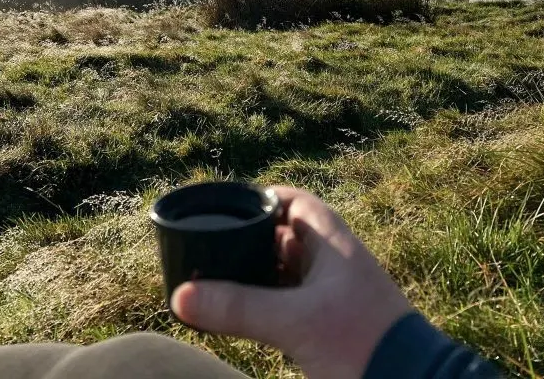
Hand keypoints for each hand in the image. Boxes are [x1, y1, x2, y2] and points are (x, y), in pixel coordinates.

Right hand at [171, 187, 412, 378]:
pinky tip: (243, 315)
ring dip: (255, 276)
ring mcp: (334, 292)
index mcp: (331, 241)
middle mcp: (332, 260)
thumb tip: (181, 295)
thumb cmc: (362, 343)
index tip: (224, 209)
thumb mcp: (295, 323)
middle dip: (248, 243)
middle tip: (209, 251)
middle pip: (283, 236)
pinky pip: (291, 301)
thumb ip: (238, 308)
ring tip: (216, 283)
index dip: (259, 199)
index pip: (291, 201)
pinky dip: (266, 303)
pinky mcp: (332, 321)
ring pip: (285, 272)